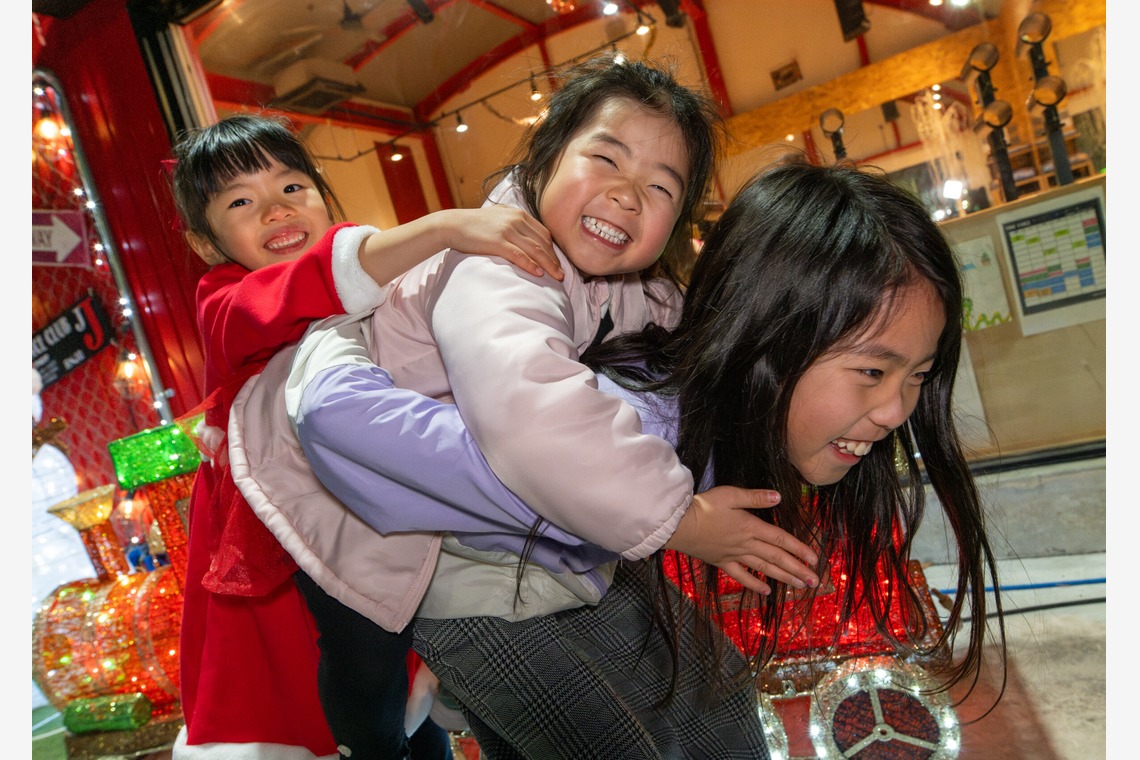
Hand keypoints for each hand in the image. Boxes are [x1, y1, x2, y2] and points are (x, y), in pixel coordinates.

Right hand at [446, 206, 562, 280]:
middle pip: (543, 242)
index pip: (543, 233)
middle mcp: (516, 219)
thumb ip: (514, 222)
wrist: (452, 225)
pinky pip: (519, 255)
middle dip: (554, 259)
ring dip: (548, 264)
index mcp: (518, 213)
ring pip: (535, 249)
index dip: (553, 249)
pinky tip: (539, 273)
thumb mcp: (498, 217)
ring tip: (557, 277)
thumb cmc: (473, 224)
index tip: (558, 263)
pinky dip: (531, 264)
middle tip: (562, 274)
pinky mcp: (497, 241)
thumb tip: (527, 235)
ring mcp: (507, 230)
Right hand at [664, 485, 818, 595]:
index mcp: (751, 527)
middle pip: (776, 557)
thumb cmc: (704, 507)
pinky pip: (741, 576)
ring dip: (783, 577)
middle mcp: (746, 544)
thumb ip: (755, 497)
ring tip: (800, 586)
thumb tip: (778, 496)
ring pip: (763, 568)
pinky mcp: (721, 562)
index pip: (780, 538)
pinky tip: (767, 591)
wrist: (679, 525)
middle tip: (814, 581)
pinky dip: (754, 584)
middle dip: (797, 569)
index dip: (799, 549)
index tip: (814, 559)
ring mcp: (734, 555)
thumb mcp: (730, 495)